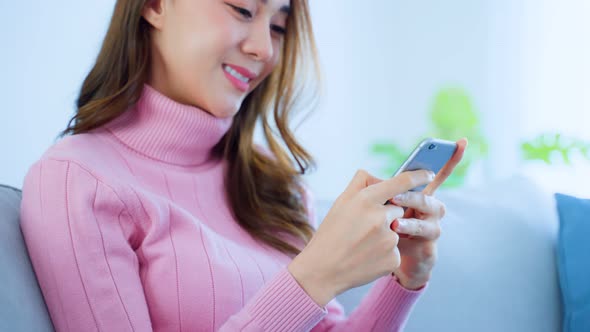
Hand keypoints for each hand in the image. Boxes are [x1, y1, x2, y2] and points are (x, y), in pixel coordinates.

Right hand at [288, 169, 434, 306]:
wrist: (322, 270)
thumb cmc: (330, 233)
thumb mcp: (340, 202)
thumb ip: (361, 184)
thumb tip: (381, 177)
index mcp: (366, 199)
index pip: (401, 182)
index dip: (418, 176)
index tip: (428, 175)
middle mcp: (380, 217)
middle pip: (398, 209)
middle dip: (387, 215)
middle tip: (364, 228)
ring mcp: (388, 239)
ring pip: (397, 231)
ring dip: (385, 236)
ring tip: (362, 245)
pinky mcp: (393, 258)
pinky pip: (396, 250)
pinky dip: (384, 254)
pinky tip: (367, 257)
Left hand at [390, 138, 467, 289]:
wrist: (384, 263)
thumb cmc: (381, 230)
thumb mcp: (376, 207)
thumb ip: (376, 190)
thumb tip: (368, 175)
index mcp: (418, 195)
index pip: (436, 173)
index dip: (450, 158)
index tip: (462, 141)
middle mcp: (429, 208)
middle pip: (429, 194)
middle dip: (413, 193)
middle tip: (394, 196)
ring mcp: (432, 226)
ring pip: (431, 212)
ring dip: (412, 214)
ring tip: (395, 222)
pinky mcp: (429, 245)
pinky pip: (425, 235)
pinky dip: (410, 232)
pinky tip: (397, 232)